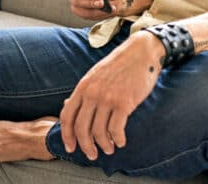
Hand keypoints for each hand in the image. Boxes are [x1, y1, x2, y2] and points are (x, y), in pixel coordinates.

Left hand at [59, 32, 164, 159]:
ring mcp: (107, 98)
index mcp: (83, 87)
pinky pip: (116, 129)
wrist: (141, 52)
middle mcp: (92, 93)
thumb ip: (82, 92)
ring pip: (99, 132)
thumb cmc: (119, 64)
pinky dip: (118, 139)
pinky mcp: (124, 102)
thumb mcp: (95, 75)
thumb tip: (66, 106)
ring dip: (104, 145)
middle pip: (81, 128)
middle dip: (85, 146)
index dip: (67, 135)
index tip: (71, 147)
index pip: (67, 116)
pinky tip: (121, 141)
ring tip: (109, 148)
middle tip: (92, 155)